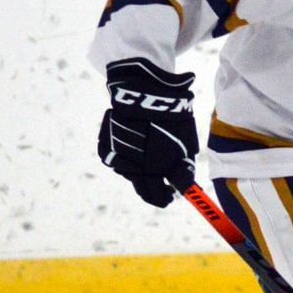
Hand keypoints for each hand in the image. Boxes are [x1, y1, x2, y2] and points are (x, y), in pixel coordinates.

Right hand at [98, 57, 197, 207]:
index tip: (171, 196)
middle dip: (155, 193)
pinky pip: (114, 159)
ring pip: (129, 175)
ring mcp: (119, 158)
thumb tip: (185, 188)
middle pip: (143, 191)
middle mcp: (134, 169)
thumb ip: (185, 170)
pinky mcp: (106, 146)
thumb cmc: (172, 119)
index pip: (158, 196)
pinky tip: (134, 152)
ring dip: (140, 175)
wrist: (146, 94)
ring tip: (152, 166)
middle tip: (164, 190)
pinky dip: (124, 158)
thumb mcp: (186, 145)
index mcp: (155, 171)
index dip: (166, 198)